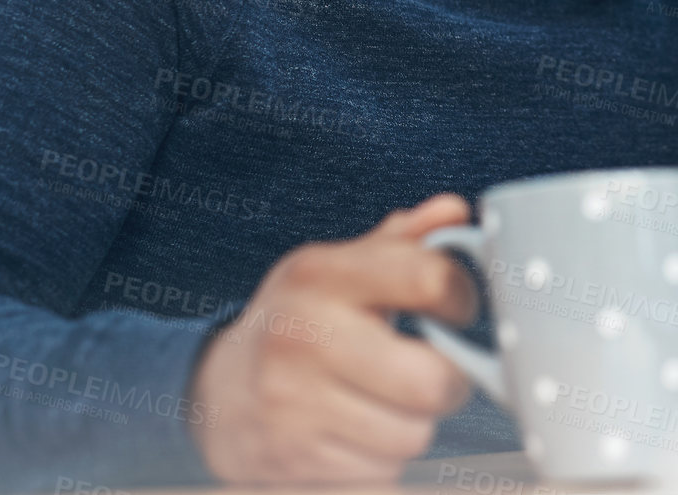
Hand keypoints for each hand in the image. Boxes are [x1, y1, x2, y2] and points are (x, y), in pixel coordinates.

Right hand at [188, 195, 478, 483]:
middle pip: (431, 380)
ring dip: (410, 426)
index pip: (428, 277)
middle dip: (446, 382)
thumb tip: (454, 210)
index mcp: (319, 275)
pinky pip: (379, 474)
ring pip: (410, 435)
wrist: (217, 391)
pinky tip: (354, 436)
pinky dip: (378, 463)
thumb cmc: (298, 324)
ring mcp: (291, 404)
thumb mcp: (338, 270)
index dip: (461, 296)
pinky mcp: (290, 463)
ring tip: (380, 403)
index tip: (457, 307)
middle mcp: (301, 336)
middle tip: (430, 373)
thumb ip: (402, 242)